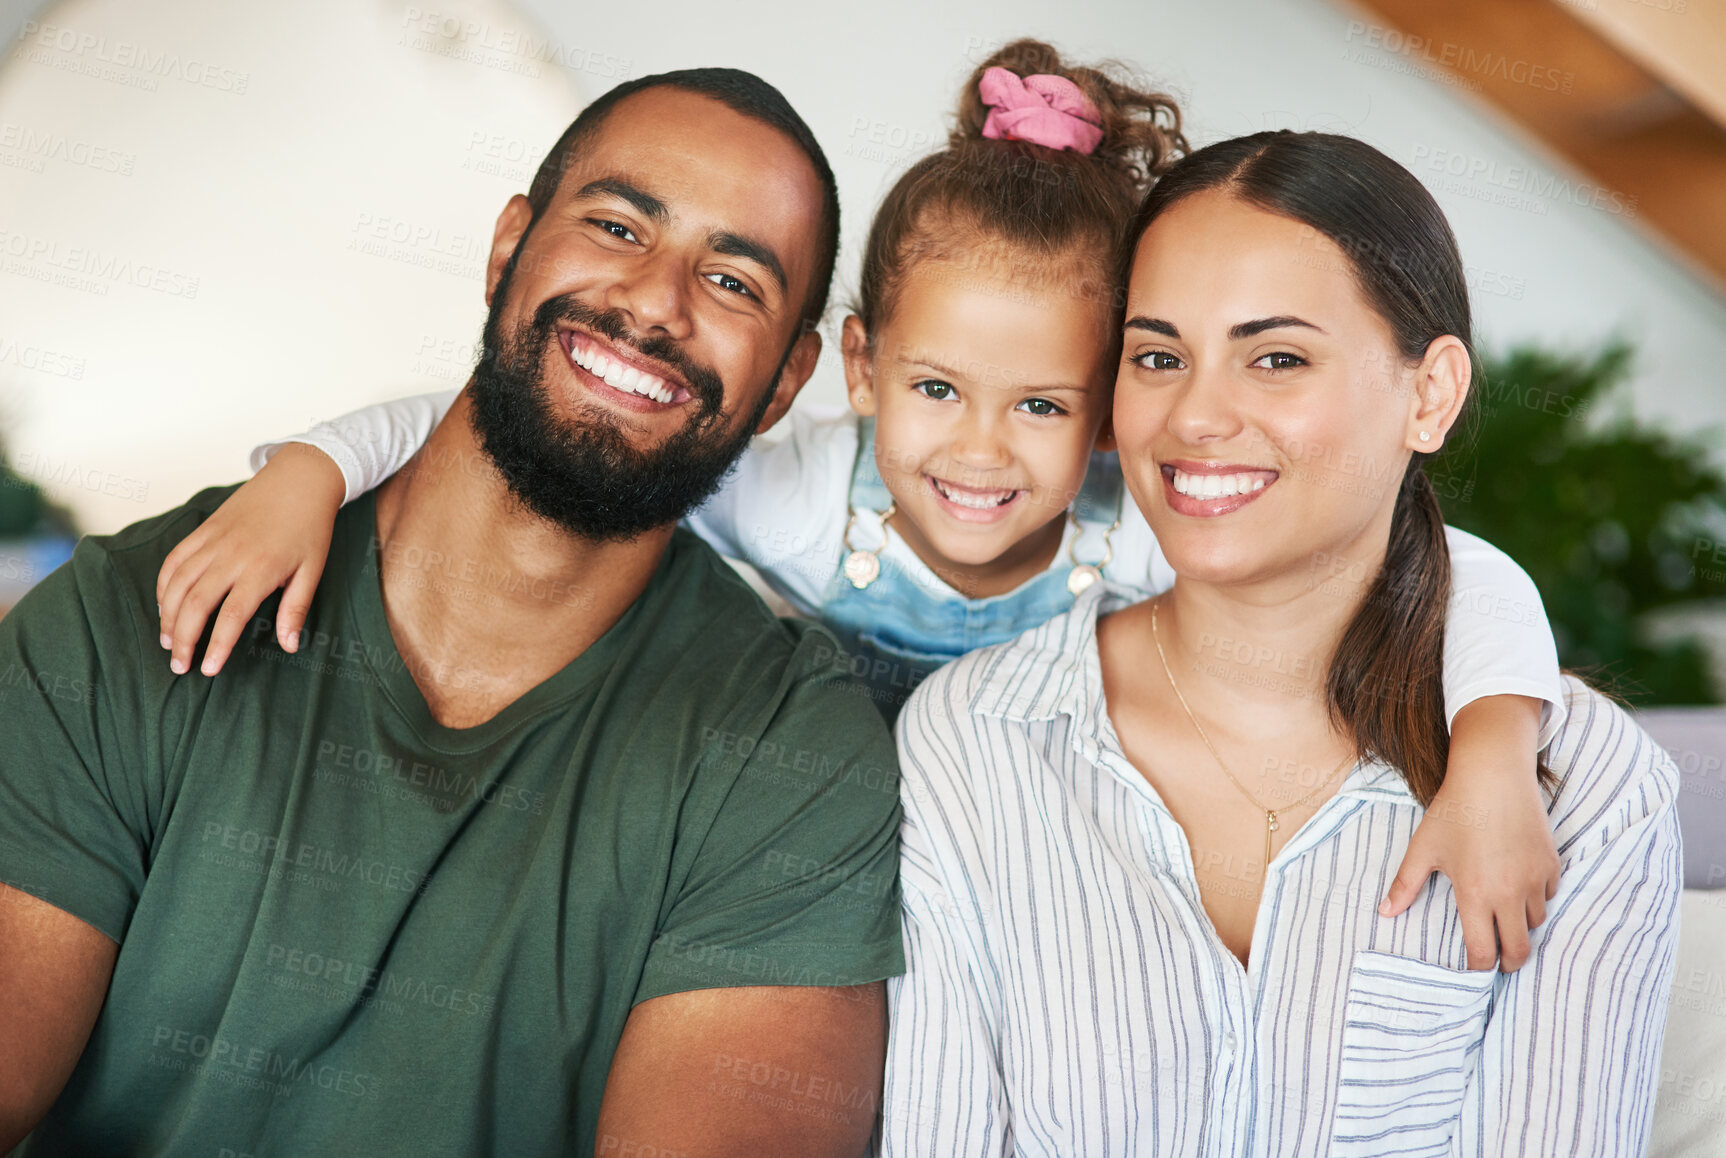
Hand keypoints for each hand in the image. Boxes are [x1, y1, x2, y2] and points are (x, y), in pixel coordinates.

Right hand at [155, 443, 345, 676]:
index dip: (216, 646)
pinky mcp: (202, 530)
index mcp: (260, 570)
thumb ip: (296, 609)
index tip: (207, 670)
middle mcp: (230, 556)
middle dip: (182, 639)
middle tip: (179, 666)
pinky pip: (173, 560)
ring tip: (168, 642)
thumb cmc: (310, 528)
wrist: (299, 481)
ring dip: (167, 616)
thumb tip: (289, 646)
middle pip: (193, 604)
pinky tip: (164, 605)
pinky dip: (163, 585)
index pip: (229, 617)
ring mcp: (212, 542)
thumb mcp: (312, 570)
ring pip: (176, 583)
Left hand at [1379, 764, 1558, 971]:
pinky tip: (1520, 884)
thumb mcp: (1423, 848)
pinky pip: (1548, 895)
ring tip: (1505, 916)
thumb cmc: (1454, 811)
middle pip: (1519, 950)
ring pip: (1536, 921)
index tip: (1476, 969)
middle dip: (1509, 961)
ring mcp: (1535, 880)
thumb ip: (1405, 884)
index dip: (1480, 967)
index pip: (1484, 952)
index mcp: (1475, 894)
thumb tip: (1384, 913)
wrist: (1492, 774)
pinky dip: (1536, 898)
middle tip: (1500, 960)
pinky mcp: (1552, 864)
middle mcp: (1509, 893)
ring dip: (1521, 925)